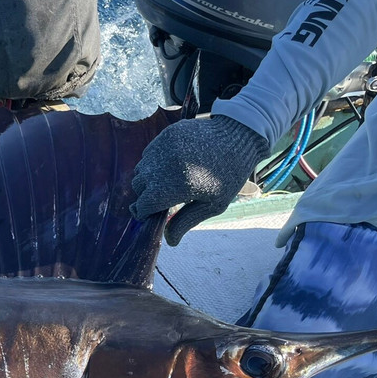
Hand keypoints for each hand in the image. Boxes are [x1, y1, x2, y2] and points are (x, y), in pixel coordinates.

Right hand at [130, 115, 268, 245]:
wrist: (238, 136)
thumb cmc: (229, 175)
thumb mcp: (213, 204)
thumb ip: (186, 221)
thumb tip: (170, 241)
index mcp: (171, 188)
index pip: (142, 205)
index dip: (145, 212)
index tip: (154, 213)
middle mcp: (160, 167)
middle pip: (138, 187)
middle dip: (146, 194)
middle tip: (165, 196)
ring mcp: (161, 149)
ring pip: (140, 169)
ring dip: (148, 178)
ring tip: (168, 179)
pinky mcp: (164, 136)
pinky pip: (148, 153)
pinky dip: (154, 162)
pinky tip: (172, 163)